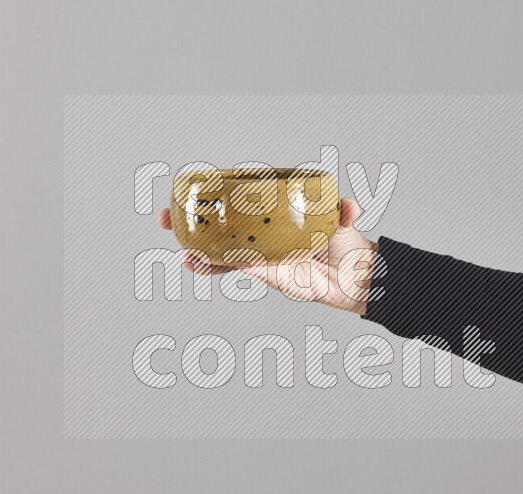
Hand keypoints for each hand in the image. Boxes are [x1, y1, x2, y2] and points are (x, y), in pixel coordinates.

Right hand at [157, 198, 377, 314]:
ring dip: (198, 251)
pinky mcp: (265, 273)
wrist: (356, 277)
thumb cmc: (347, 242)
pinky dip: (218, 267)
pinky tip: (201, 265)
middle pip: (219, 223)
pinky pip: (236, 268)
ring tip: (182, 251)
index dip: (210, 193)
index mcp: (273, 211)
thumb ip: (344, 211)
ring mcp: (260, 252)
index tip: (183, 187)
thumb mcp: (343, 220)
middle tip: (166, 217)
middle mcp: (262, 231)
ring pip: (221, 249)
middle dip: (189, 222)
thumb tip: (350, 208)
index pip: (237, 198)